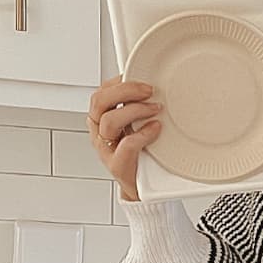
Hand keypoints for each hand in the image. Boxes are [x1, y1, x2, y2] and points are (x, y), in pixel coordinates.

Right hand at [86, 74, 162, 201]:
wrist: (142, 186)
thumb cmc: (142, 153)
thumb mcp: (140, 124)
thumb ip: (143, 106)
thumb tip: (162, 86)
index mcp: (103, 119)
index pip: (102, 92)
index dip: (118, 81)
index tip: (138, 75)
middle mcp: (101, 132)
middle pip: (100, 101)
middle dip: (126, 90)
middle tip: (149, 90)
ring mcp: (107, 149)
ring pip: (109, 121)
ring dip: (135, 110)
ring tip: (156, 109)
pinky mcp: (118, 165)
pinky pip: (125, 145)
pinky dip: (142, 134)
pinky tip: (156, 128)